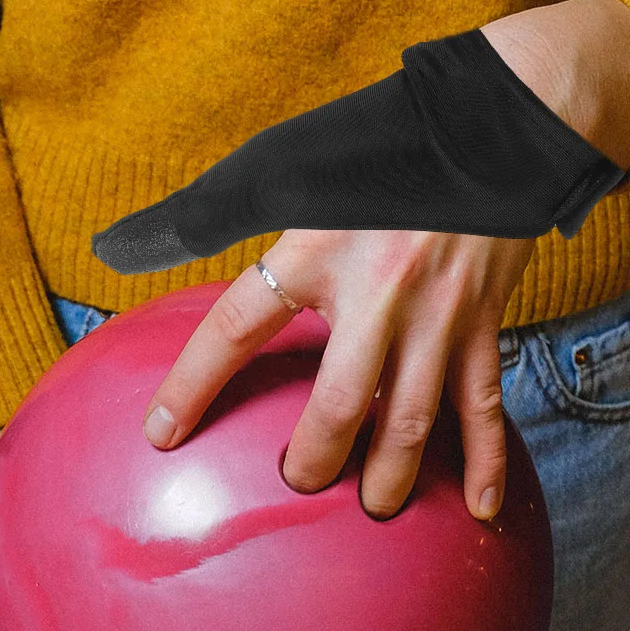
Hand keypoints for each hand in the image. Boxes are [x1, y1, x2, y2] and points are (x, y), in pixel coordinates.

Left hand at [140, 0, 629, 519]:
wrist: (497, 121)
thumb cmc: (385, 150)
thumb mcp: (295, 171)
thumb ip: (224, 210)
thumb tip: (132, 241)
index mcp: (317, 251)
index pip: (238, 327)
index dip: (194, 386)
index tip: (162, 435)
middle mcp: (378, 291)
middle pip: (337, 404)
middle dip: (314, 459)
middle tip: (298, 485)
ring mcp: (437, 315)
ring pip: (409, 420)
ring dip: (389, 477)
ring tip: (372, 509)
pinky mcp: (483, 324)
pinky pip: (483, 407)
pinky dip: (486, 462)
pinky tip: (480, 509)